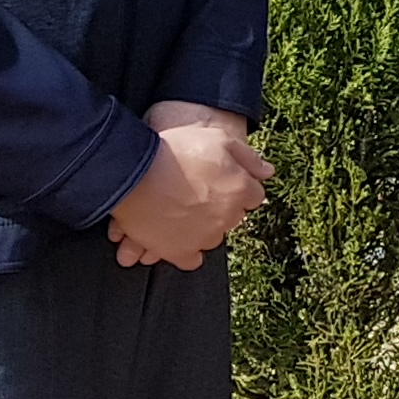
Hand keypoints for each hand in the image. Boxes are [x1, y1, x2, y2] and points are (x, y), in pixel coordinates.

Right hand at [108, 103, 268, 268]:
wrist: (130, 172)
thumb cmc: (174, 151)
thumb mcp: (218, 139)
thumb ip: (248, 157)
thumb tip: (268, 172)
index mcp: (239, 190)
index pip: (253, 196)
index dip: (237, 186)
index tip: (219, 181)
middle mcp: (226, 217)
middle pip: (233, 216)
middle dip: (221, 206)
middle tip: (196, 192)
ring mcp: (203, 237)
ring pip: (213, 236)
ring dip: (203, 227)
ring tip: (180, 209)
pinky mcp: (179, 251)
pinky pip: (191, 259)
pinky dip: (186, 250)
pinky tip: (175, 236)